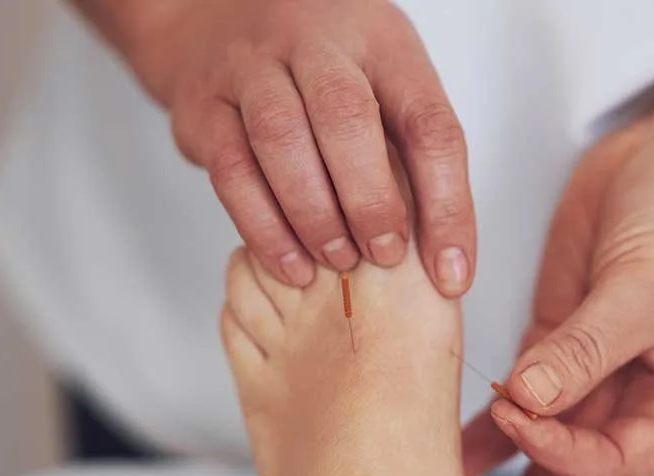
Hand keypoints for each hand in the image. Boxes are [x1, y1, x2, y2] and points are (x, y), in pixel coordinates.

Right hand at [127, 0, 473, 295]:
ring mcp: (250, 66)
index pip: (427, 121)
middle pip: (346, 114)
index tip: (451, 272)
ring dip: (315, 216)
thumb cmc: (324, 73)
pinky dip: (265, 228)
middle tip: (385, 257)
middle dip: (371, 200)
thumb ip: (414, 159)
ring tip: (338, 262)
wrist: (216, 19)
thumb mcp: (383, 88)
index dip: (447, 205)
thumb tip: (446, 264)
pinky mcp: (202, 104)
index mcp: (380, 42)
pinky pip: (232, 170)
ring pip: (280, 137)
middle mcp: (314, 42)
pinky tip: (292, 264)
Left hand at [461, 108, 653, 475]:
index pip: (616, 468)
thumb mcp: (647, 283)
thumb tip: (526, 401)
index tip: (518, 414)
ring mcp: (592, 393)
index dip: (562, 454)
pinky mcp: (553, 360)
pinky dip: (474, 446)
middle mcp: (638, 417)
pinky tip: (430, 462)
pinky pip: (510, 423)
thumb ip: (586, 348)